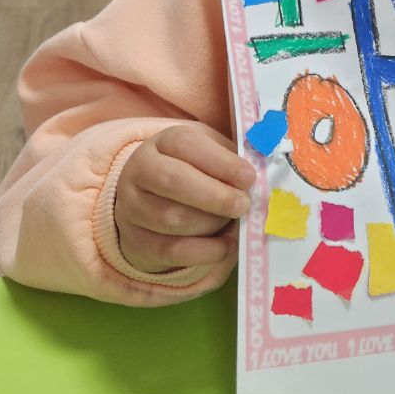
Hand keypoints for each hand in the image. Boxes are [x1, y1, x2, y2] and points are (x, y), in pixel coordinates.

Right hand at [115, 124, 255, 273]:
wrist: (152, 198)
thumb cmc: (194, 170)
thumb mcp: (211, 154)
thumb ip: (233, 160)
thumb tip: (262, 176)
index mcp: (164, 142)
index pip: (187, 145)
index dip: (221, 162)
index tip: (250, 178)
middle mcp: (140, 171)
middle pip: (173, 181)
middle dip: (216, 196)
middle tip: (244, 205)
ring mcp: (132, 207)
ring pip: (172, 218)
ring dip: (212, 224)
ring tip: (233, 221)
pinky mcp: (135, 240)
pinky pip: (171, 251)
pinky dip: (206, 251)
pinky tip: (226, 245)